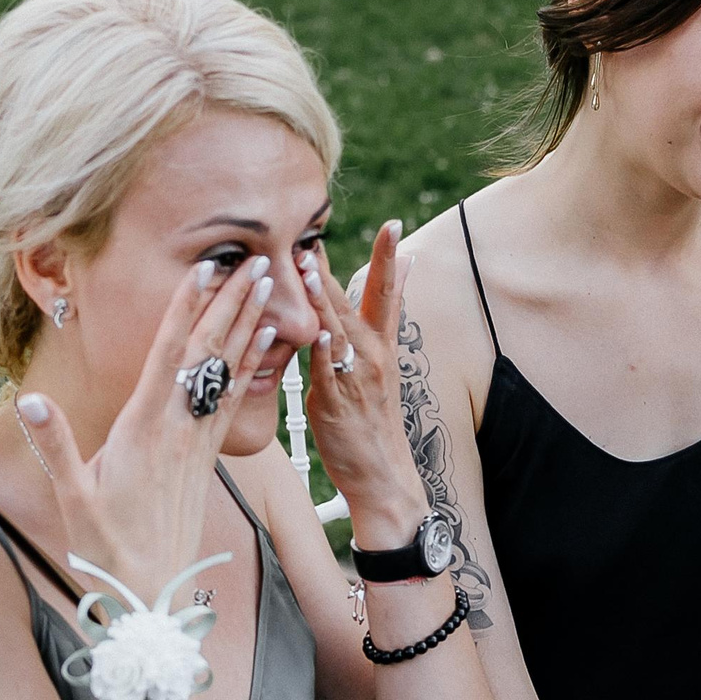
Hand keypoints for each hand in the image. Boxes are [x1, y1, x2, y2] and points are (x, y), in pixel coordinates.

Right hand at [15, 253, 276, 596]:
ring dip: (248, 326)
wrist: (150, 592)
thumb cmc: (105, 547)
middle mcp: (178, 430)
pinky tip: (263, 343)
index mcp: (144, 429)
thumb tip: (28, 399)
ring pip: (228, 372)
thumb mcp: (71, 496)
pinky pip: (233, 402)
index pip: (169, 356)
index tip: (206, 269)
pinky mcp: (208, 459)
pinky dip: (249, 367)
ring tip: (269, 287)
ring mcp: (198, 443)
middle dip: (233, 304)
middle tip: (259, 260)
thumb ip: (54, 445)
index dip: (186, 309)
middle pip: (209, 354)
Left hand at [302, 220, 431, 547]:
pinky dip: (322, 350)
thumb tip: (381, 284)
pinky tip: (316, 331)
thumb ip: (374, 324)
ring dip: (322, 298)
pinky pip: (326, 371)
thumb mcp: (379, 367)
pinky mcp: (336, 402)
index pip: (387, 293)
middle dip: (333, 269)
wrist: (383, 475)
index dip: (389, 258)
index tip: (392, 224)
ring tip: (309, 268)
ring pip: (336, 330)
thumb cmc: (372, 421)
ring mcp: (355, 378)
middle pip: (354, 303)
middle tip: (314, 236)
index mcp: (381, 346)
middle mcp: (372, 356)